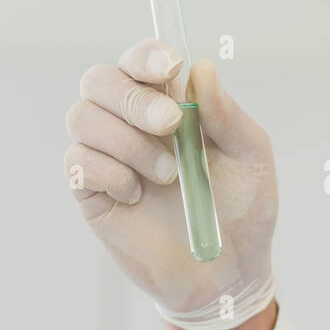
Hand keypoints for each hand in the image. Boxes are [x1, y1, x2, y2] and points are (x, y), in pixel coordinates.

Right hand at [64, 38, 277, 328]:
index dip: (146, 56)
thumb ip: (226, 115)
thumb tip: (200, 70)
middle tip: (170, 126)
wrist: (230, 272)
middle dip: (132, 98)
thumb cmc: (243, 210)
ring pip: (82, 117)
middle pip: (99, 80)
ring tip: (168, 175)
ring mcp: (108, 158)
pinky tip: (138, 196)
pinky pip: (78, 164)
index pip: (140, 61)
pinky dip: (110, 173)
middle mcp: (132, 124)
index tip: (170, 69)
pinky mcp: (93, 194)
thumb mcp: (251, 158)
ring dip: (127, 141)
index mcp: (170, 105)